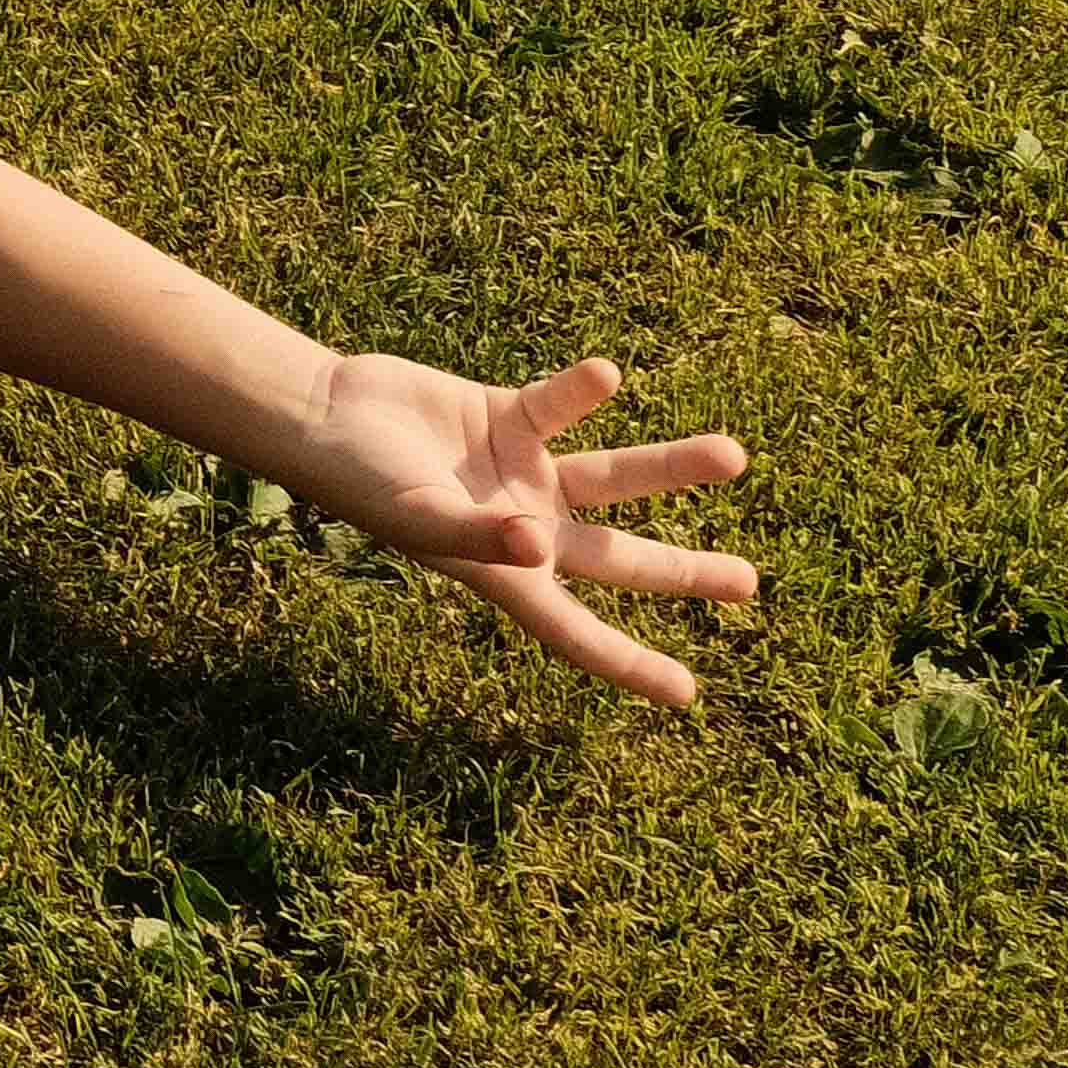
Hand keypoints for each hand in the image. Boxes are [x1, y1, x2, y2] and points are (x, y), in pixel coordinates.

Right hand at [275, 354, 759, 706]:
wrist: (319, 412)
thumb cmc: (357, 479)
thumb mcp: (417, 516)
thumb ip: (479, 533)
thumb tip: (541, 545)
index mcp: (504, 571)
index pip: (576, 630)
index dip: (629, 664)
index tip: (686, 693)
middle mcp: (523, 527)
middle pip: (618, 560)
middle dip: (683, 571)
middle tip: (748, 583)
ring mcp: (519, 472)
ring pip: (613, 478)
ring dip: (669, 467)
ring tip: (732, 455)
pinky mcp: (507, 416)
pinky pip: (561, 407)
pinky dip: (583, 391)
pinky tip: (605, 374)